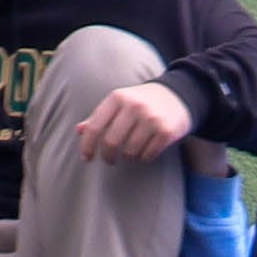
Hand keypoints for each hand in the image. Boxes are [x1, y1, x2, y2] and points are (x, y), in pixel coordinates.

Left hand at [76, 80, 193, 163]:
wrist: (176, 96)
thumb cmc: (140, 102)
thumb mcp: (118, 103)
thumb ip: (99, 117)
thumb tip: (79, 131)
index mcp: (117, 98)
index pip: (95, 126)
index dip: (88, 145)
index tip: (86, 158)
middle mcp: (134, 107)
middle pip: (111, 142)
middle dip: (108, 156)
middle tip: (109, 160)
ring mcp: (151, 119)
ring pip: (130, 150)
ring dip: (128, 157)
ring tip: (129, 154)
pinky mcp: (166, 131)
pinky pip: (148, 154)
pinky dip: (143, 158)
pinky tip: (143, 153)